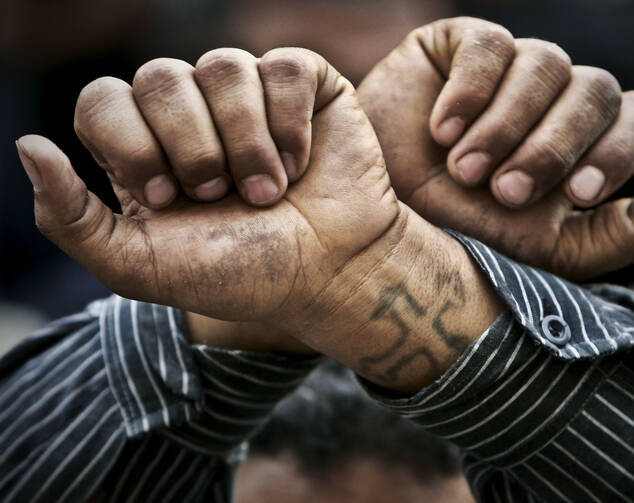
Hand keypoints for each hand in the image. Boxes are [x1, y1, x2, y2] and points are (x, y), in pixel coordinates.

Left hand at [17, 48, 398, 323]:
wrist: (328, 276)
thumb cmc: (242, 274)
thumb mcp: (140, 267)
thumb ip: (71, 219)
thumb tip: (26, 145)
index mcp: (145, 150)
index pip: (102, 100)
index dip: (132, 146)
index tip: (168, 200)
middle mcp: (192, 114)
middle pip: (158, 78)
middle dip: (194, 150)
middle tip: (222, 197)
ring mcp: (248, 95)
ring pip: (223, 66)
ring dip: (247, 145)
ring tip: (269, 191)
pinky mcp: (302, 85)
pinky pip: (283, 68)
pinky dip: (291, 126)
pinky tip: (300, 164)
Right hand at [358, 17, 633, 279]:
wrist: (377, 223)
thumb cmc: (461, 240)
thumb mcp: (548, 254)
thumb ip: (628, 229)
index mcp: (583, 145)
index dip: (618, 151)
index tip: (580, 195)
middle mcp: (552, 102)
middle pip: (595, 88)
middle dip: (553, 146)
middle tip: (506, 192)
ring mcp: (509, 70)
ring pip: (547, 63)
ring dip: (507, 125)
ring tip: (463, 170)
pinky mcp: (461, 46)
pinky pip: (490, 46)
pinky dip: (472, 90)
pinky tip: (443, 131)